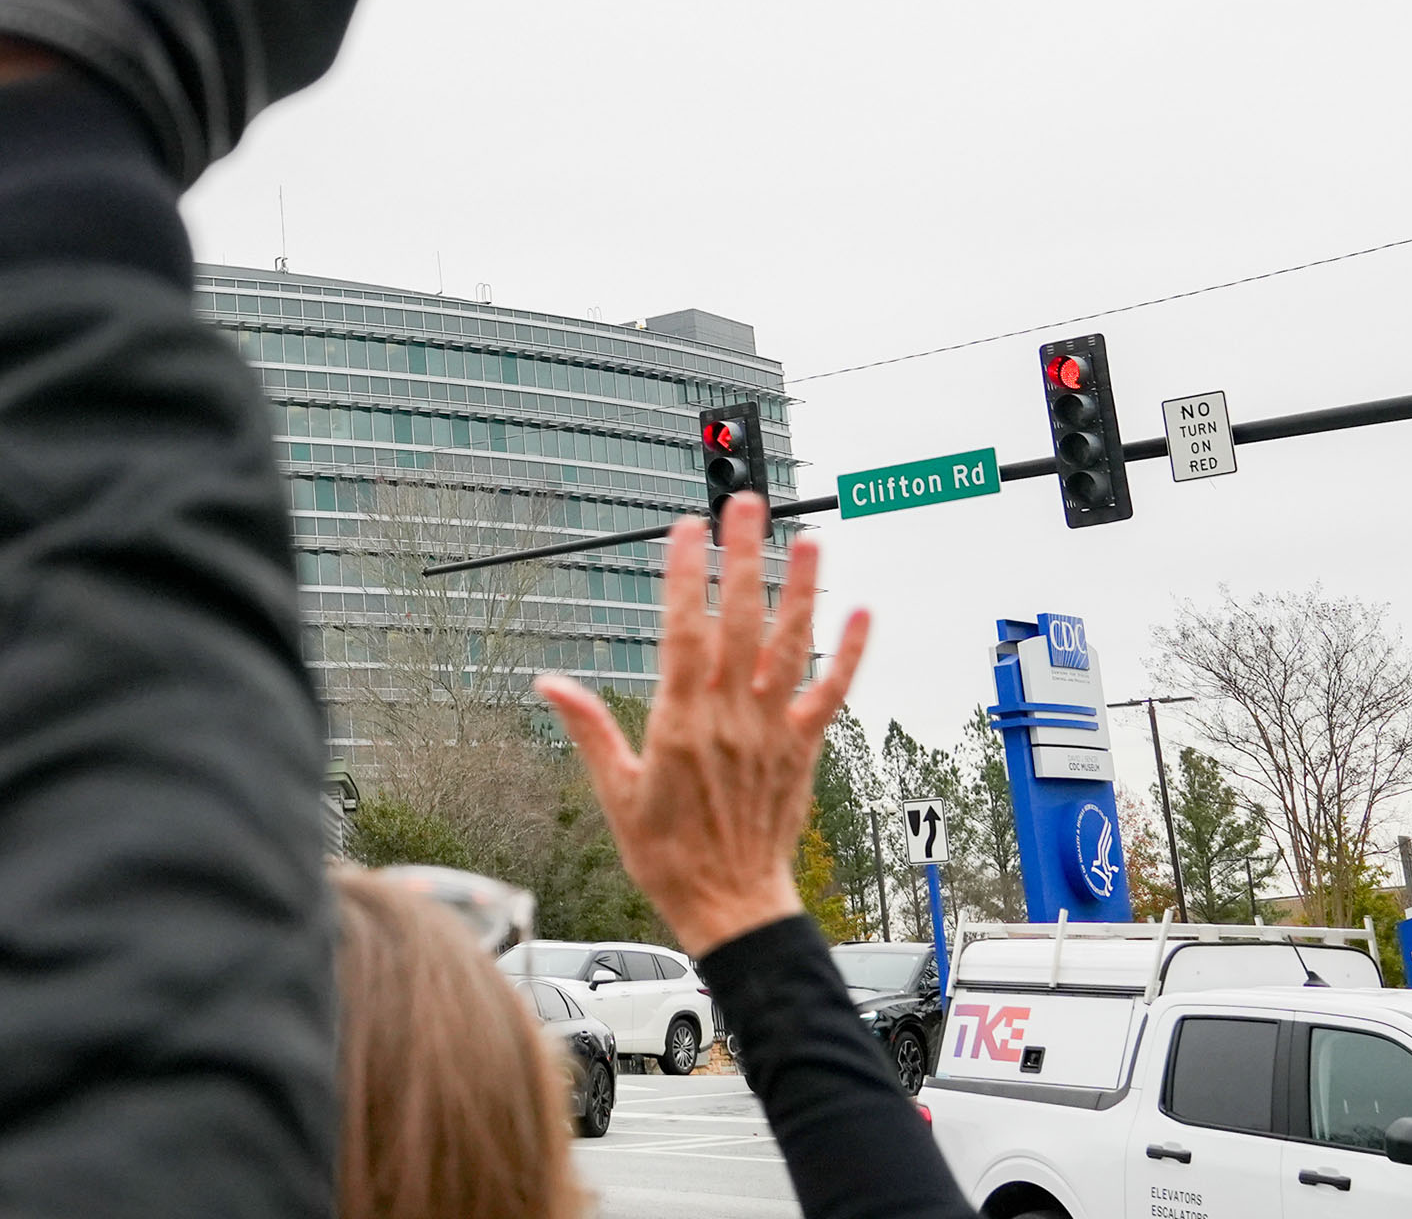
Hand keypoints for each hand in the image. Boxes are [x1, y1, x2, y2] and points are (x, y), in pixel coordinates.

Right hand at [537, 493, 870, 957]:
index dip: (686, 577)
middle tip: (747, 505)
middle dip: (743, 557)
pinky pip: (830, 693)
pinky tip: (863, 612)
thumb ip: (589, 730)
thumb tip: (548, 684)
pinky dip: (850, 653)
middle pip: (739, 621)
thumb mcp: (615, 794)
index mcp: (680, 723)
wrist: (732, 907)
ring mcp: (773, 730)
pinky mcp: (803, 749)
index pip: (683, 633)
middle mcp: (731, 718)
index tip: (686, 530)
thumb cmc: (670, 857)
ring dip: (801, 589)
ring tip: (809, 539)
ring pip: (790, 645)